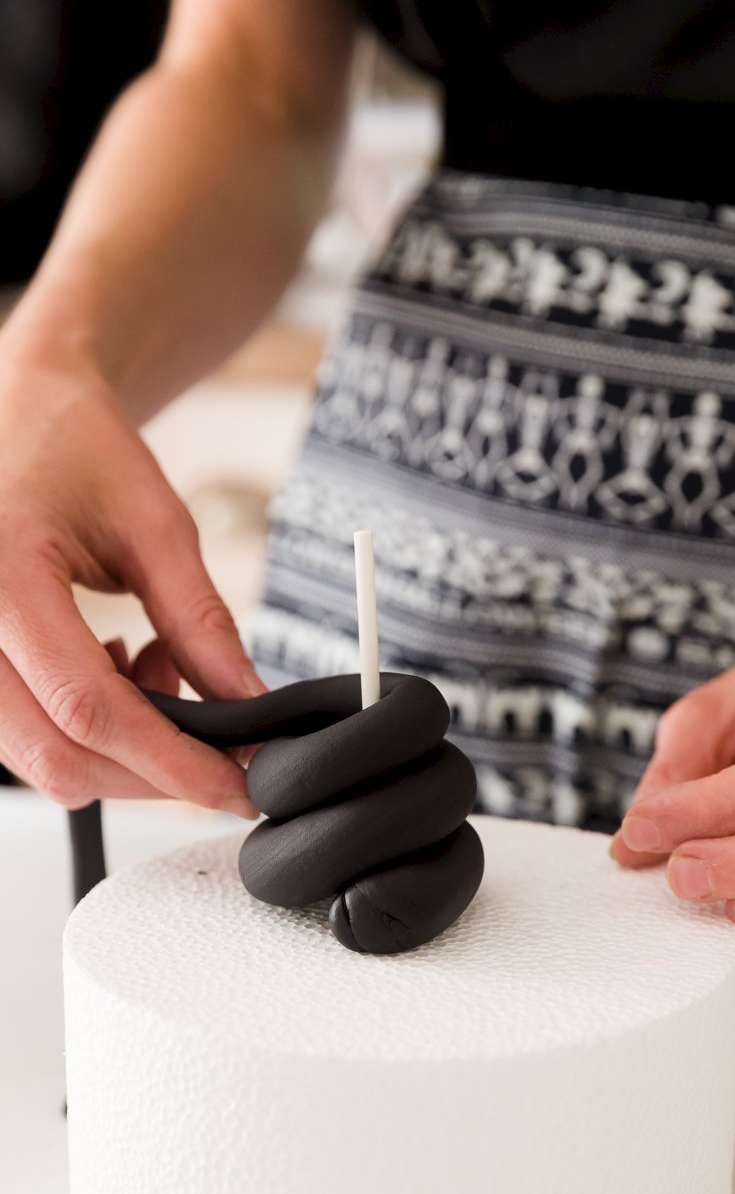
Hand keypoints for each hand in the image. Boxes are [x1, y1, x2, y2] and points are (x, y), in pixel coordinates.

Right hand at [0, 352, 261, 813]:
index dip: (171, 762)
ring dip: (121, 747)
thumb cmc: (73, 445)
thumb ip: (202, 622)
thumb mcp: (155, 523)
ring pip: (39, 760)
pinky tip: (115, 668)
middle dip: (152, 771)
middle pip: (58, 755)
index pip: (88, 708)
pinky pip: (22, 737)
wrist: (16, 408)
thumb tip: (250, 706)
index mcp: (1, 575)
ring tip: (157, 664)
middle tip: (219, 739)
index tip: (235, 785)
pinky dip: (87, 729)